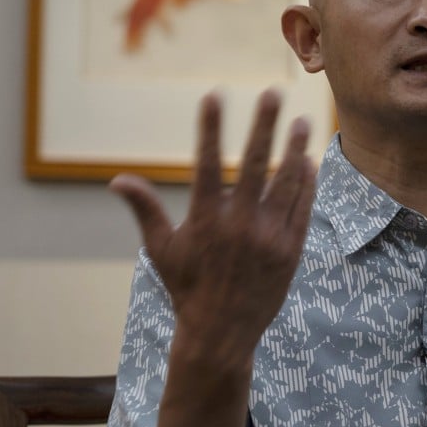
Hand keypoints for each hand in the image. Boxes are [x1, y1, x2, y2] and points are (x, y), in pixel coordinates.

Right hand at [109, 90, 315, 365]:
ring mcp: (269, 237)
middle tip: (274, 92)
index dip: (210, 128)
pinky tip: (310, 161)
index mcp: (204, 220)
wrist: (222, 333)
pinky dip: (307, 184)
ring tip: (301, 121)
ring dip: (295, 148)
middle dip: (264, 125)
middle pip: (254, 164)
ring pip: (287, 182)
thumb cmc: (187, 287)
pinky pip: (303, 208)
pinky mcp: (291, 249)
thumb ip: (145, 210)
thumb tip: (117, 180)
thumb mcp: (162, 250)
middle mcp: (239, 224)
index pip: (205, 163)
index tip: (214, 95)